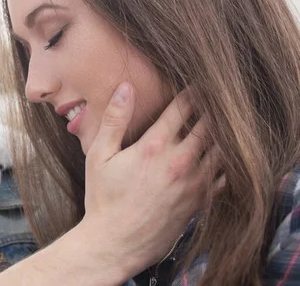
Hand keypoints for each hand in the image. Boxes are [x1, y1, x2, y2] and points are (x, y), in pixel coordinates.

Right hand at [76, 82, 221, 279]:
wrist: (115, 243)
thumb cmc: (103, 198)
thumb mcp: (99, 155)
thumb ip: (114, 119)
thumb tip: (125, 87)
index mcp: (154, 146)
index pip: (183, 108)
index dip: (192, 91)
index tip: (197, 82)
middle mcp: (180, 161)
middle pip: (209, 124)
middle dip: (212, 108)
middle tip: (214, 96)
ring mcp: (194, 183)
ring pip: (222, 148)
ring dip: (222, 133)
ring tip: (221, 122)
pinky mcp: (200, 201)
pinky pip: (225, 176)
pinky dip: (227, 162)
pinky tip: (220, 155)